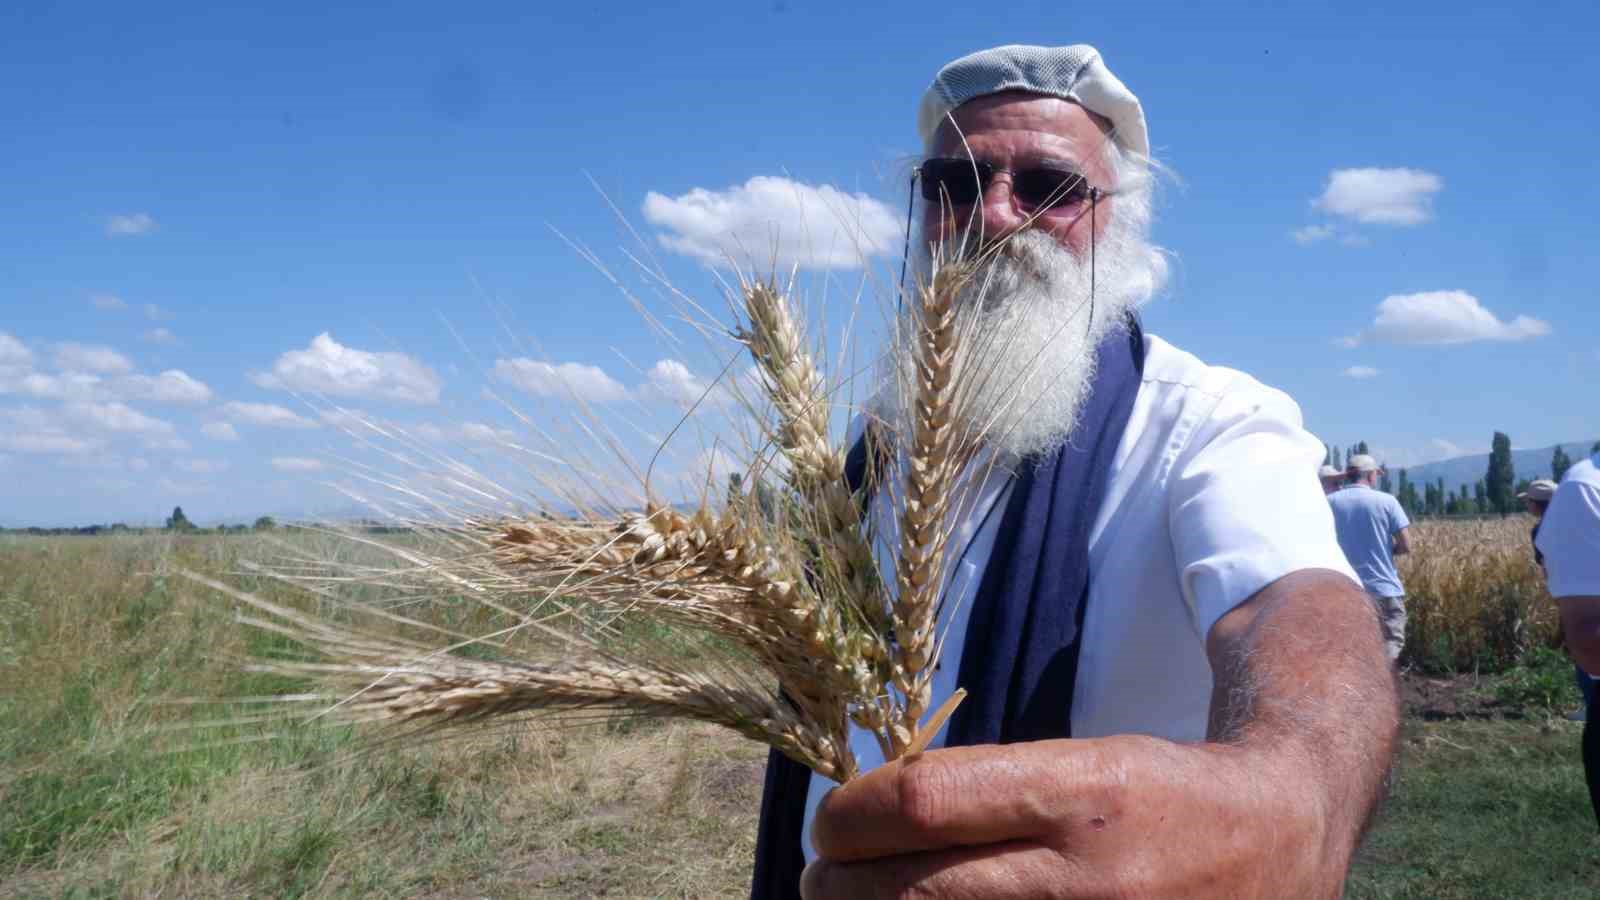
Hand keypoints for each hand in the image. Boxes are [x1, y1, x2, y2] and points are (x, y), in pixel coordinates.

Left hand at [801, 735, 1346, 898]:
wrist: (1283, 836)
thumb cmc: (1156, 793)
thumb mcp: (1076, 761)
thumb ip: (978, 792)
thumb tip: (864, 823)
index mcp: (1077, 792)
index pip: (921, 801)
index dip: (850, 814)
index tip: (831, 821)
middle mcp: (1086, 875)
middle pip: (910, 892)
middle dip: (839, 886)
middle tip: (822, 877)